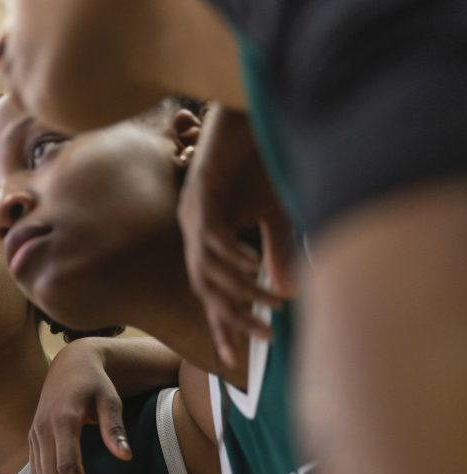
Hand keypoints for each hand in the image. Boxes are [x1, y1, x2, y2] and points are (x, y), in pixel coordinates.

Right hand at [30, 339, 132, 473]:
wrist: (70, 364)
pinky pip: (36, 471)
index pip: (67, 467)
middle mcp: (43, 429)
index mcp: (63, 420)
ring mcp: (34, 434)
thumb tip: (125, 457)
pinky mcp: (33, 438)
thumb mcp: (110, 399)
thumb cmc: (95, 383)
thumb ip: (114, 428)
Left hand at [178, 105, 297, 367]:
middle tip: (261, 339)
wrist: (245, 110)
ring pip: (209, 266)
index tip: (231, 358)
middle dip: (231, 317)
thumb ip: (272, 249)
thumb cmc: (256, 159)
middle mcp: (193, 229)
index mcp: (206, 238)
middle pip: (206, 288)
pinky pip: (210, 231)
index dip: (221, 323)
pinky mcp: (198, 187)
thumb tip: (285, 291)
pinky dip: (229, 252)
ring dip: (241, 289)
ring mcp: (192, 210)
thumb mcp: (270, 211)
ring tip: (270, 306)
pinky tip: (250, 268)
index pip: (211, 290)